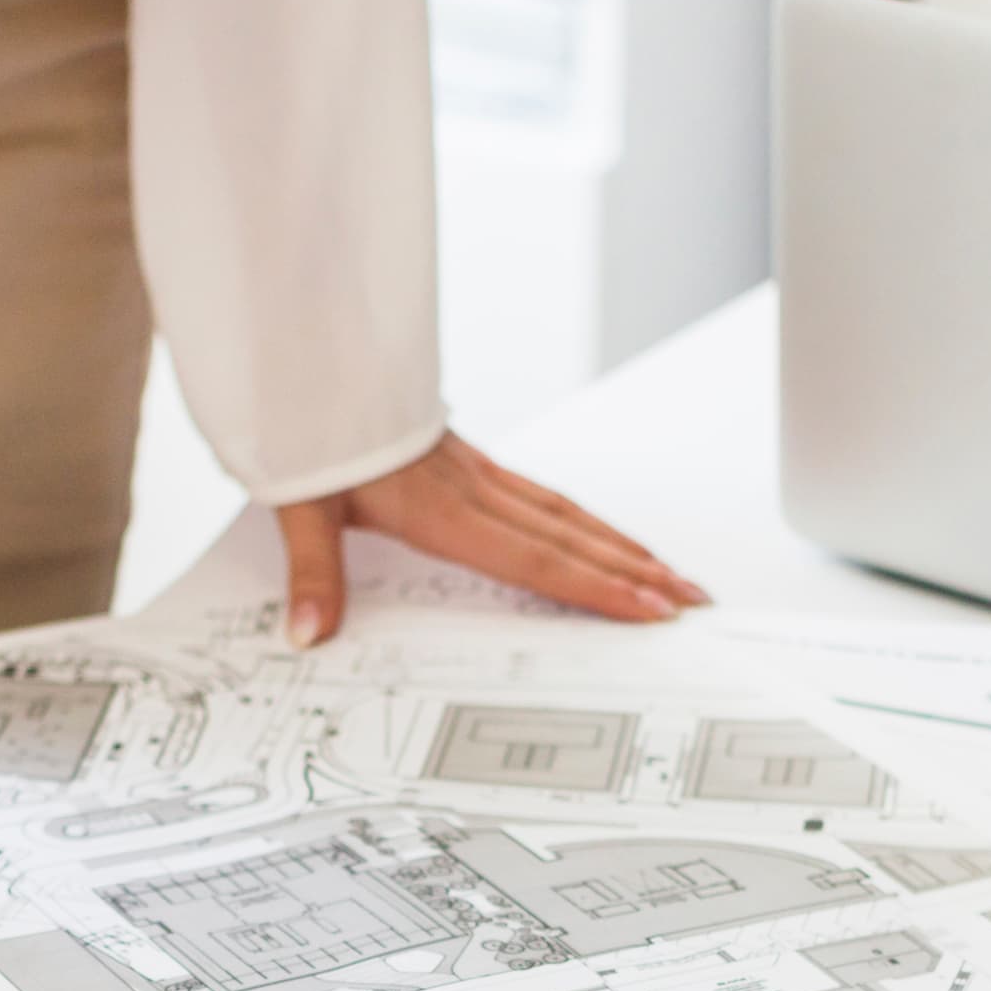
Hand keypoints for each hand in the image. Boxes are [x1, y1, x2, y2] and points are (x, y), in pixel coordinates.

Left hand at [275, 432, 706, 643]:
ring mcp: (475, 472)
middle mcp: (470, 488)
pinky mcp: (467, 462)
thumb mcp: (298, 504)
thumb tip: (311, 632)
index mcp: (441, 507)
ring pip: (566, 513)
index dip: (596, 587)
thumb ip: (312, 572)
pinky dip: (583, 522)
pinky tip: (600, 534)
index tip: (648, 608)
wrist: (306, 358)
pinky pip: (542, 496)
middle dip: (637, 572)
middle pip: (572, 536)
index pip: (535, 557)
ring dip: (622, 546)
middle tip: (691, 599)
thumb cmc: (308, 430)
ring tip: (669, 572)